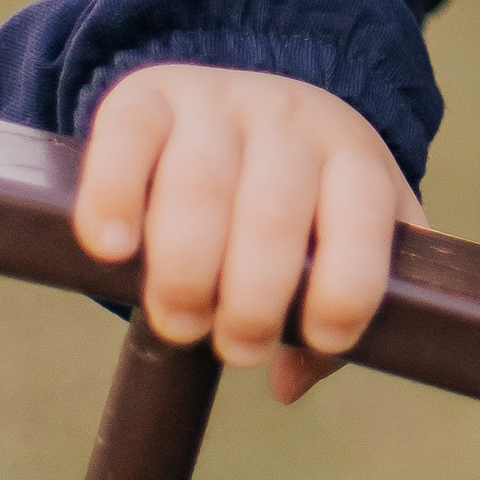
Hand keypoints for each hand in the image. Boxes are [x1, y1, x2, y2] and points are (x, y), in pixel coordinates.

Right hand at [72, 62, 418, 402]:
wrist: (246, 106)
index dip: (345, 290)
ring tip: (181, 322)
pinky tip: (114, 251)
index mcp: (353, 155)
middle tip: (236, 349)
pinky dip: (114, 198)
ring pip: (200, 184)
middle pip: (274, 213)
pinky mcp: (146, 98)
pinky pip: (126, 139)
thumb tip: (290, 381)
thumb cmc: (305, 196)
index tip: (318, 339)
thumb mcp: (347, 234)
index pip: (365, 216)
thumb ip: (343, 305)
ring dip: (185, 271)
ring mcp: (217, 102)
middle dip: (253, 302)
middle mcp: (290, 120)